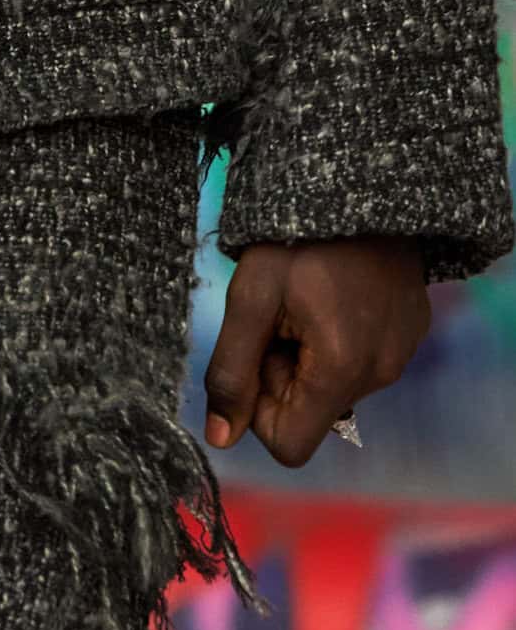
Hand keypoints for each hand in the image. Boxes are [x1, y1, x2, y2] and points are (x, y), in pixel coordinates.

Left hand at [203, 236, 429, 467]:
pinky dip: (336, 339)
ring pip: (333, 387)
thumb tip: (219, 438)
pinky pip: (361, 362)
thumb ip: (231, 370)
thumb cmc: (295, 236)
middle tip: (280, 313)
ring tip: (307, 298)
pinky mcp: (411, 334)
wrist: (359, 184)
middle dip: (283, 372)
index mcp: (341, 370)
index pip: (289, 445)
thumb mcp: (250, 296)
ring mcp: (402, 355)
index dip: (260, 407)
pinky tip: (333, 294)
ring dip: (308, 354)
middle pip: (310, 412)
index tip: (260, 350)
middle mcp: (381, 375)